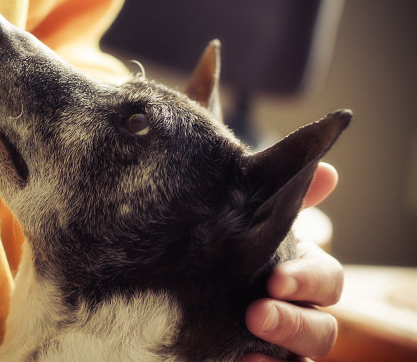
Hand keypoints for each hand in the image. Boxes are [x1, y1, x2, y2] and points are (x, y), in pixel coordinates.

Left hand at [242, 163, 343, 361]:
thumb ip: (285, 199)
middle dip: (293, 322)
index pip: (327, 281)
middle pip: (321, 329)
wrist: (188, 270)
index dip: (307, 281)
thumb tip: (325, 171)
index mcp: (304, 273)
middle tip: (256, 313)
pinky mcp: (259, 358)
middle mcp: (300, 311)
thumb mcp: (253, 217)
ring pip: (303, 358)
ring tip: (249, 347)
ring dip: (280, 352)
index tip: (276, 278)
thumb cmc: (234, 239)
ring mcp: (281, 343)